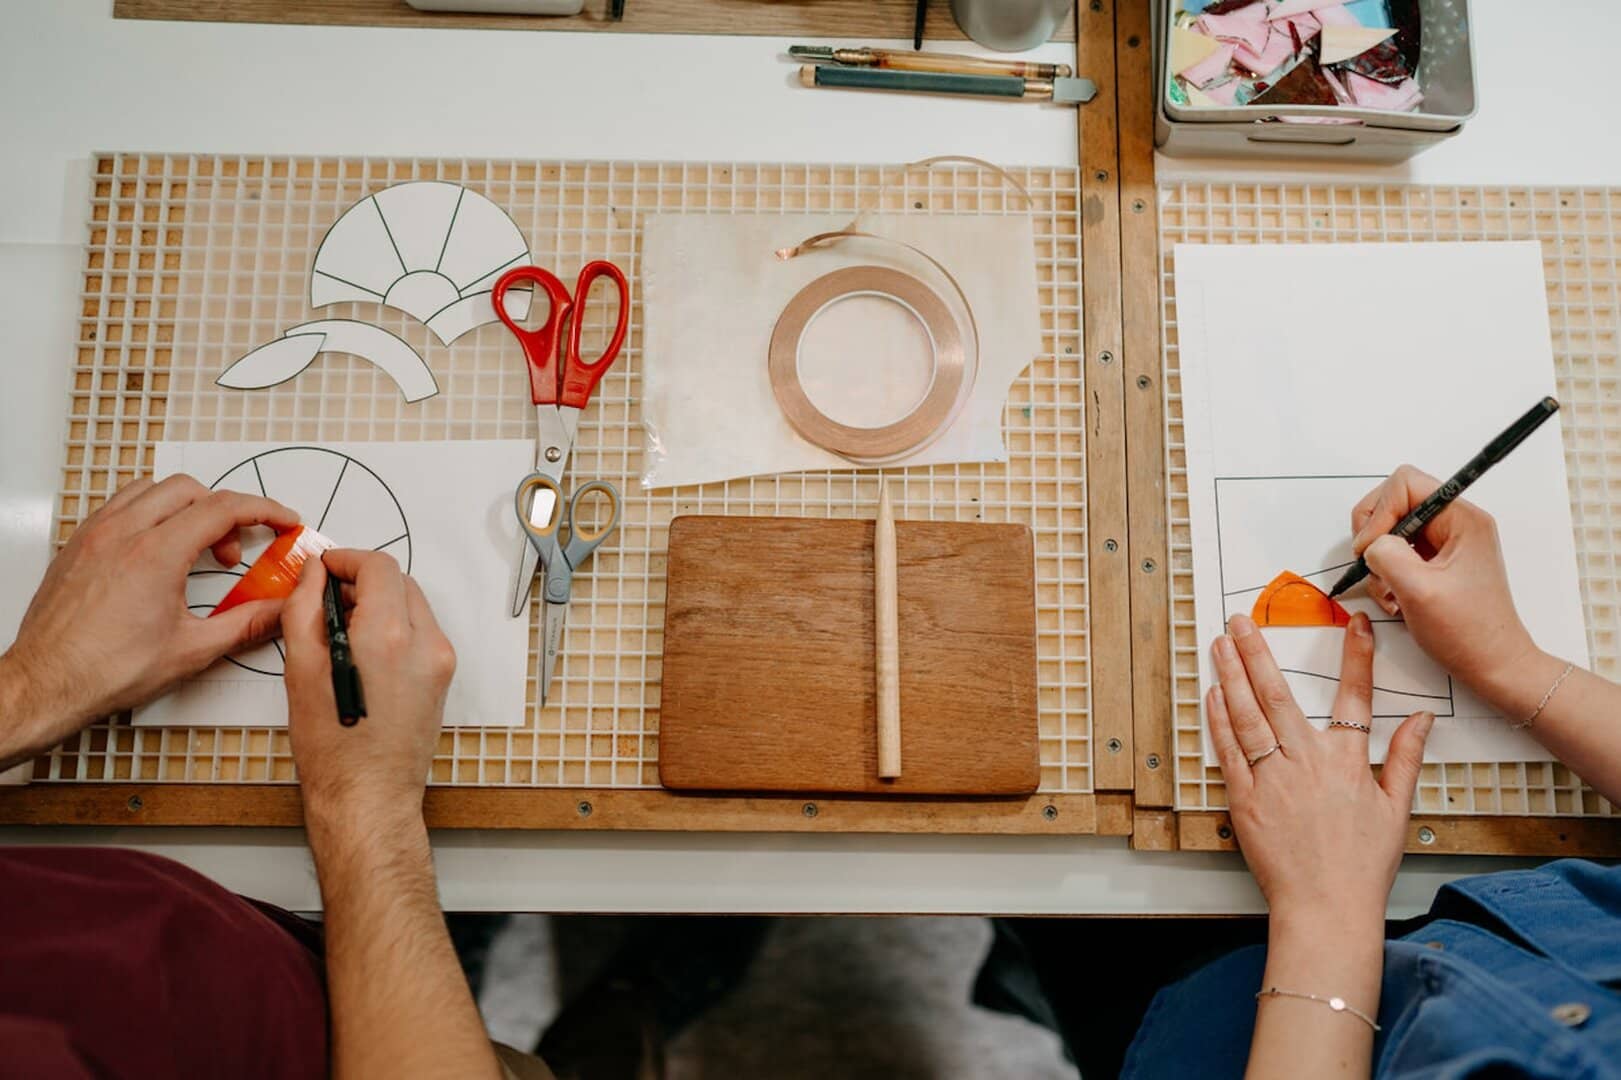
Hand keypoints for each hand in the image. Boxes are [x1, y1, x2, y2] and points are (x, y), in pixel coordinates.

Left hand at [0, 476, 296, 766]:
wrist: (48, 684)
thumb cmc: (104, 671)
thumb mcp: (192, 650)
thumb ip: (247, 624)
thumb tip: (279, 611)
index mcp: (155, 554)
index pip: (223, 508)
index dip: (264, 510)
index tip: (281, 520)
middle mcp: (122, 534)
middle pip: (190, 489)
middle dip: (224, 512)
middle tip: (232, 552)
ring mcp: (94, 535)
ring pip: (151, 489)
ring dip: (184, 507)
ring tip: (193, 545)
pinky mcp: (77, 545)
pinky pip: (119, 505)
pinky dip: (148, 514)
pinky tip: (155, 548)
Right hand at [282, 549, 454, 834]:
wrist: (368, 796)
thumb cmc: (332, 747)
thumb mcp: (301, 670)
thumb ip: (306, 609)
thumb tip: (313, 575)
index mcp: (387, 637)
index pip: (378, 567)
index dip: (346, 560)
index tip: (324, 569)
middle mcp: (424, 643)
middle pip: (399, 582)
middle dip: (363, 580)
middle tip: (327, 597)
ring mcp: (440, 660)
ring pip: (412, 605)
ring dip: (380, 602)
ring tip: (342, 627)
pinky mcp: (443, 676)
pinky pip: (420, 631)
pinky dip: (394, 626)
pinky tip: (365, 650)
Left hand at [1206, 612, 1433, 921]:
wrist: (1325, 906)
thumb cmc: (1362, 864)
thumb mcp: (1396, 809)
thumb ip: (1407, 758)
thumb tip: (1423, 720)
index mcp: (1348, 762)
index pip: (1354, 696)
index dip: (1357, 656)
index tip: (1354, 623)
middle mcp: (1307, 762)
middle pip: (1278, 694)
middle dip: (1256, 651)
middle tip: (1240, 621)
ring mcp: (1271, 778)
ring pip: (1247, 715)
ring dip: (1231, 675)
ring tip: (1220, 645)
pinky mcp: (1244, 798)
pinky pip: (1229, 750)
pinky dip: (1219, 719)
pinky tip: (1213, 695)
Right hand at [1351, 465, 1537, 700]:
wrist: (1493, 666)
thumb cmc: (1466, 632)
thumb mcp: (1418, 590)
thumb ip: (1386, 554)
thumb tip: (1370, 544)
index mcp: (1463, 519)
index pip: (1404, 483)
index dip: (1378, 513)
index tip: (1369, 550)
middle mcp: (1457, 523)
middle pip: (1394, 500)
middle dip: (1373, 533)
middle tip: (1371, 565)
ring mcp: (1447, 542)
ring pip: (1391, 528)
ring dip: (1378, 558)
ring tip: (1387, 589)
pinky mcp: (1438, 561)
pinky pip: (1398, 551)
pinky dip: (1386, 571)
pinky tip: (1395, 597)